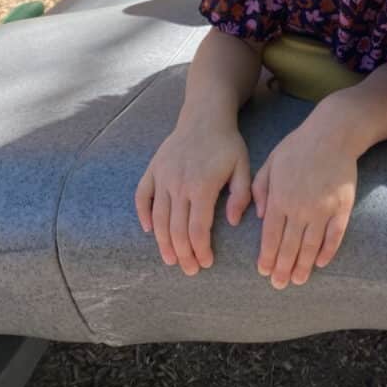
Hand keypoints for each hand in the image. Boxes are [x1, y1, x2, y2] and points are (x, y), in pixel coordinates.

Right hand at [135, 122, 251, 275]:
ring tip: (171, 259)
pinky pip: (142, 197)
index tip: (206, 263)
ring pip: (158, 219)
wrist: (204, 116)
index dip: (201, 250)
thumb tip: (234, 222)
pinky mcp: (153, 170)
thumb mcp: (243, 166)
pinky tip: (148, 231)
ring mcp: (163, 177)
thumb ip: (242, 195)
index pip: (198, 229)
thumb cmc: (226, 144)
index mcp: (202, 186)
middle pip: (176, 229)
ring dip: (163, 243)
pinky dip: (143, 215)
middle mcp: (179, 184)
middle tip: (189, 269)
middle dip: (183, 254)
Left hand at [251, 119, 357, 288]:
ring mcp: (323, 209)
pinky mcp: (342, 207)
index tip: (264, 271)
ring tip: (298, 280)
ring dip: (303, 266)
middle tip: (279, 284)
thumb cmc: (298, 146)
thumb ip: (260, 189)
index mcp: (280, 197)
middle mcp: (300, 207)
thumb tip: (260, 217)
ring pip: (310, 245)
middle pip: (289, 246)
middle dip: (283, 268)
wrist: (333, 133)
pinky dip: (327, 251)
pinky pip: (334, 236)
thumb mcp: (271, 162)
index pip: (271, 236)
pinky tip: (320, 263)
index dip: (267, 256)